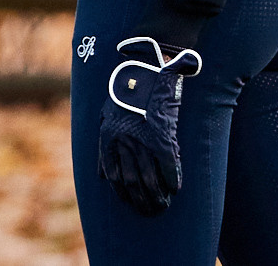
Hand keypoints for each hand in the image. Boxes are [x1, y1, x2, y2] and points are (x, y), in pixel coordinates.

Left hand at [96, 35, 200, 215]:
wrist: (143, 67)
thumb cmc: (125, 90)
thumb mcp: (105, 114)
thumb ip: (104, 145)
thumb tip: (101, 176)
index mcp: (108, 137)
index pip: (113, 175)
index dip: (123, 194)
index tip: (130, 203)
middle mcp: (123, 141)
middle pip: (132, 182)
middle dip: (141, 201)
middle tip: (151, 212)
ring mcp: (142, 138)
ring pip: (149, 178)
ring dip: (157, 197)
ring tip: (164, 206)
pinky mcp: (162, 133)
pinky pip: (168, 164)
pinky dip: (172, 179)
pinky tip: (176, 189)